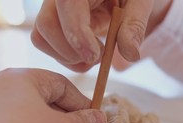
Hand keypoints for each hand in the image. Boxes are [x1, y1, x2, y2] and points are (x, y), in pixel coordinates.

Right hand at [31, 0, 172, 71]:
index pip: (67, 5)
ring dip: (68, 57)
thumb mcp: (141, 2)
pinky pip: (45, 43)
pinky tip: (86, 54)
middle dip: (71, 50)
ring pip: (41, 37)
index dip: (76, 34)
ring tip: (95, 54)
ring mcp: (52, 7)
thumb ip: (135, 25)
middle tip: (99, 56)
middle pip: (46, 24)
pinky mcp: (52, 21)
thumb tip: (130, 53)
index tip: (94, 56)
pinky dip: (65, 57)